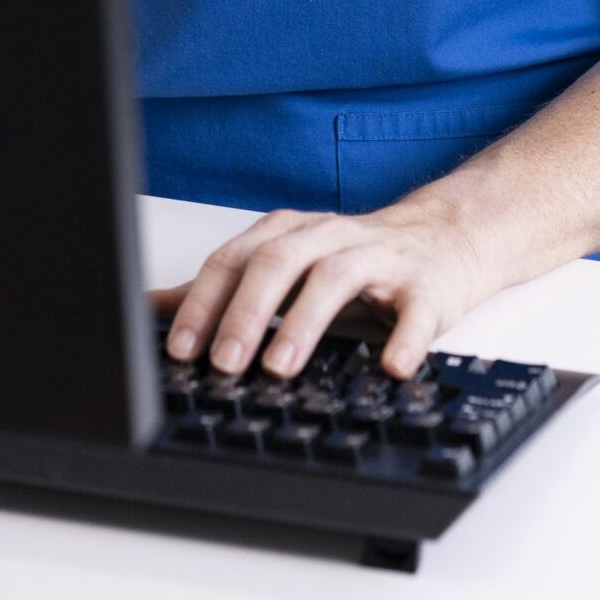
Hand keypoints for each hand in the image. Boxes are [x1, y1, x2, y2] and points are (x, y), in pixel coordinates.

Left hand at [151, 201, 487, 383]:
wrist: (446, 239)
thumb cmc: (357, 262)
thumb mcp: (285, 266)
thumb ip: (224, 288)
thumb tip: (153, 308)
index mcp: (290, 233)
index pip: (235, 259)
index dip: (204, 302)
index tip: (180, 349)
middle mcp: (329, 237)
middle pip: (279, 261)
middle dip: (245, 313)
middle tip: (222, 362)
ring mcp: (379, 258)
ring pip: (335, 278)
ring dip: (304, 323)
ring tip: (280, 365)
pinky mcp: (426, 285)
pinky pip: (415, 310)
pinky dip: (403, 339)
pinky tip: (390, 366)